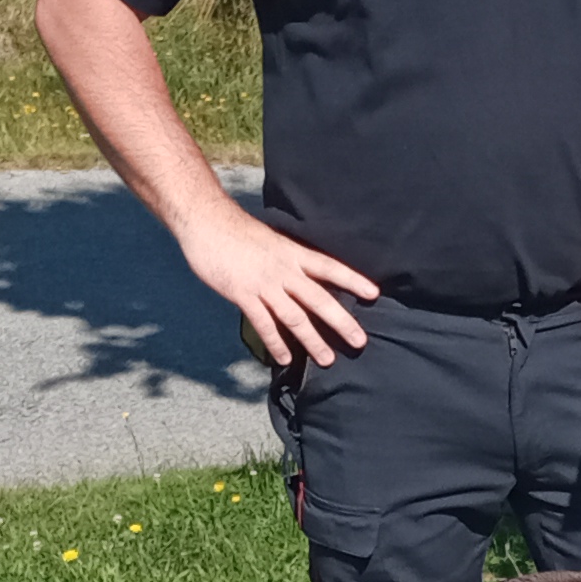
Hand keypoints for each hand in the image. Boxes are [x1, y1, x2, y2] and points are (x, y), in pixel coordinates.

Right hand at [179, 197, 378, 368]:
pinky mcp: (243, 294)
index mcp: (292, 253)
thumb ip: (286, 260)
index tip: (374, 293)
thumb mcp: (271, 241)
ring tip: (327, 359)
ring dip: (312, 340)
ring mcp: (264, 284)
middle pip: (319, 299)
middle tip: (360, 341)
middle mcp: (283, 270)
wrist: (207, 222)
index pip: (330, 267)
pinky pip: (264, 324)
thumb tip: (298, 277)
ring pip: (295, 317)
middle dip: (341, 321)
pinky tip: (285, 358)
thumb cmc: (236, 231)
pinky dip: (276, 343)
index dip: (352, 280)